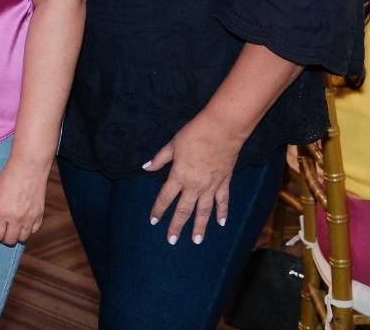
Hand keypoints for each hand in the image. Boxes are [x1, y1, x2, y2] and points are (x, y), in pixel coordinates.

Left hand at [0, 154, 49, 245]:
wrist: (29, 167)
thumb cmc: (9, 177)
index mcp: (3, 213)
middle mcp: (17, 219)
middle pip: (10, 240)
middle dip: (4, 237)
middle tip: (1, 230)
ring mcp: (30, 218)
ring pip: (23, 238)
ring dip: (16, 234)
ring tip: (12, 226)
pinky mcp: (40, 215)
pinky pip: (34, 230)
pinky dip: (28, 229)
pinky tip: (23, 222)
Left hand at [144, 112, 244, 244]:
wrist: (221, 129)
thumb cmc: (194, 134)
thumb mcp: (172, 145)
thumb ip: (160, 159)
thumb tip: (146, 167)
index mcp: (179, 175)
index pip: (165, 197)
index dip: (158, 210)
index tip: (153, 221)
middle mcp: (194, 185)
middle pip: (184, 210)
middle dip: (176, 226)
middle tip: (172, 241)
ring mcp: (211, 185)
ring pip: (204, 211)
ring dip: (200, 226)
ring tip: (197, 240)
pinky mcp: (224, 182)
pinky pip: (223, 201)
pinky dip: (222, 213)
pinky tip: (221, 223)